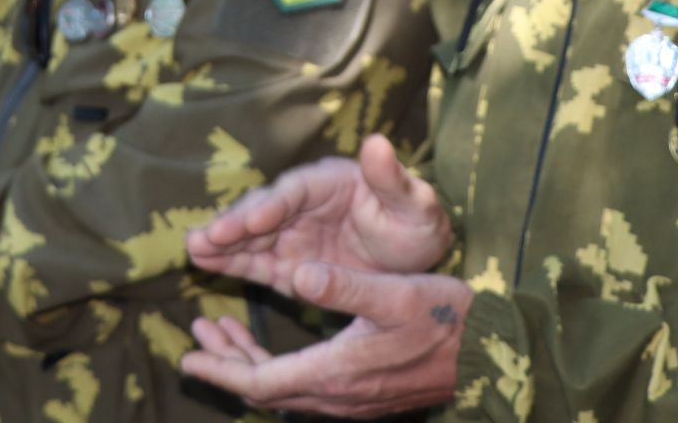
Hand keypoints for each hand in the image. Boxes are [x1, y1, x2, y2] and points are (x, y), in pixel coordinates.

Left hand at [183, 265, 470, 416]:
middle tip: (201, 334)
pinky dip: (278, 367)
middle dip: (228, 363)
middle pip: (266, 390)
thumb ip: (344, 285)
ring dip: (251, 363)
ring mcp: (351, 400)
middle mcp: (338, 396)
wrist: (487, 355)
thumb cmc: (444, 318)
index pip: (263, 382)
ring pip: (284, 390)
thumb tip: (298, 276)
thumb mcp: (396, 292)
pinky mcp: (362, 395)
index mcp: (337, 371)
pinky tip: (276, 345)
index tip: (189, 357)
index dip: (223, 370)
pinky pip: (304, 389)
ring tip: (225, 333)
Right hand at [187, 134, 450, 293]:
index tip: (255, 218)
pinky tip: (201, 260)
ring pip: (249, 235)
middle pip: (263, 210)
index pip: (295, 192)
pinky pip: (253, 261)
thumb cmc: (415, 224)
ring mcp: (289, 234)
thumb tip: (377, 141)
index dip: (273, 204)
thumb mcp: (414, 204)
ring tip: (193, 248)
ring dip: (222, 241)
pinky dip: (228, 261)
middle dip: (236, 224)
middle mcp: (301, 204)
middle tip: (209, 236)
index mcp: (329, 183)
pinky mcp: (285, 263)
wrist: (413, 259)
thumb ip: (392, 178)